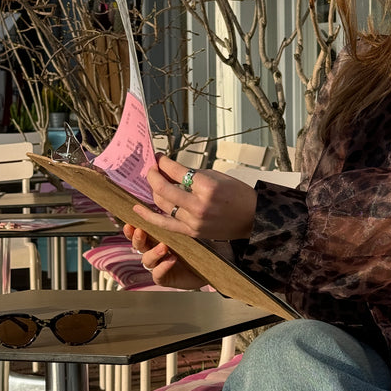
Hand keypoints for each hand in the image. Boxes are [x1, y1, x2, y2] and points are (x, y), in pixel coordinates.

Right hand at [122, 223, 208, 290]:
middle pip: (139, 246)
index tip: (129, 224)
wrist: (208, 266)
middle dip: (137, 239)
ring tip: (164, 247)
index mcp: (156, 240)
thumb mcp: (185, 232)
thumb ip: (174, 223)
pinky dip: (163, 266)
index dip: (132, 230)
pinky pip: (157, 274)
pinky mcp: (164, 279)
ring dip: (153, 252)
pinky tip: (171, 259)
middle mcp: (153, 253)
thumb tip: (170, 204)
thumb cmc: (197, 246)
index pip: (139, 234)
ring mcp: (157, 266)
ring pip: (147, 260)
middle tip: (140, 231)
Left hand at [132, 154, 257, 240]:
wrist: (252, 218)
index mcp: (207, 187)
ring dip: (154, 191)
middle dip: (153, 175)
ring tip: (153, 183)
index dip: (163, 163)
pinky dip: (149, 216)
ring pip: (162, 204)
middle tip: (152, 169)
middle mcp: (199, 205)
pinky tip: (137, 208)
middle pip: (164, 188)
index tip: (158, 158)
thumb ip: (193, 174)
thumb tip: (170, 169)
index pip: (176, 171)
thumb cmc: (238, 194)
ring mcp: (194, 221)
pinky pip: (165, 223)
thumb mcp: (218, 176)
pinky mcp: (192, 232)